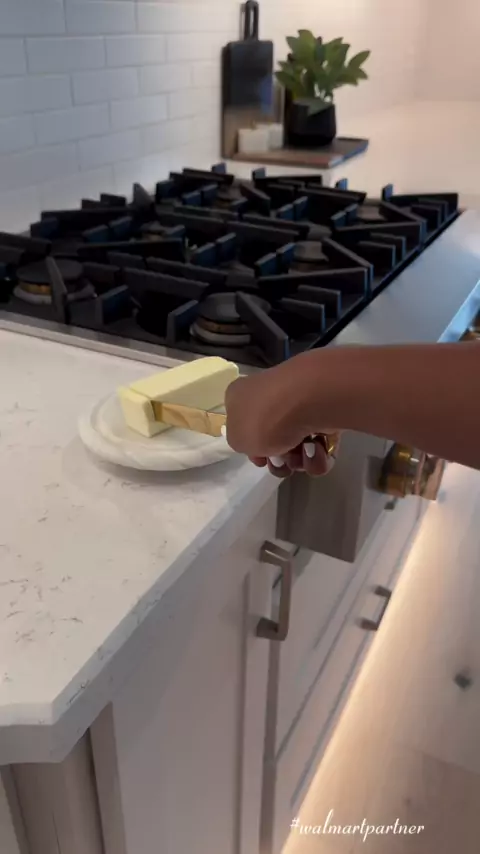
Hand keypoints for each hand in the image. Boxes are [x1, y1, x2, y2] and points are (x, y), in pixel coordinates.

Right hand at [224, 359, 337, 477]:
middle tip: (281, 462)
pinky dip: (319, 454)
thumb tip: (256, 441)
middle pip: (273, 440)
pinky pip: (320, 443)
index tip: (261, 461)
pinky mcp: (326, 412)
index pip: (244, 426)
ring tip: (304, 454)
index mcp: (242, 396)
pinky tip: (318, 449)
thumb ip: (241, 443)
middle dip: (279, 459)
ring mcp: (299, 403)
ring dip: (299, 460)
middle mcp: (270, 395)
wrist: (307, 401)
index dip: (252, 450)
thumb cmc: (264, 419)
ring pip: (298, 445)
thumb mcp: (236, 439)